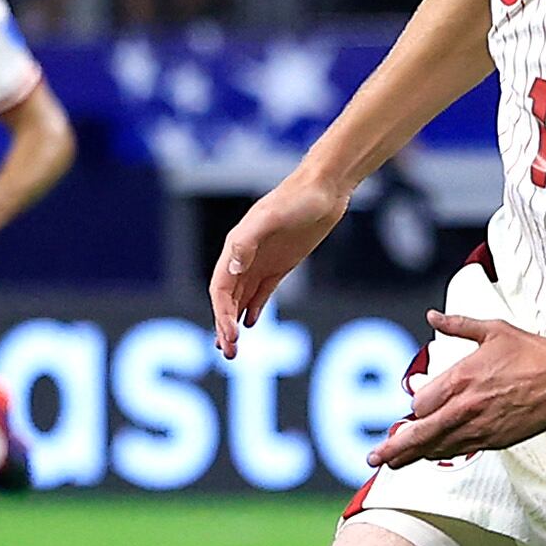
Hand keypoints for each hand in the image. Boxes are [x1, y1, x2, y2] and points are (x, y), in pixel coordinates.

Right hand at [211, 172, 349, 355]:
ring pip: (241, 299)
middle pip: (228, 299)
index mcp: (236, 246)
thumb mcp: (272, 217)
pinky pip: (262, 292)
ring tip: (234, 350)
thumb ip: (248, 241)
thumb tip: (233, 267)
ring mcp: (262, 261)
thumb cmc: (298, 198)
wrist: (325, 189)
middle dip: (224, 328)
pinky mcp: (280, 265)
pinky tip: (252, 324)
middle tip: (230, 356)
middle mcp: (244, 256)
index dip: (221, 314)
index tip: (230, 337)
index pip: (220, 289)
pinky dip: (254, 309)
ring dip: (234, 324)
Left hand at [366, 313, 545, 467]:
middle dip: (393, 448)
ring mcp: (479, 427)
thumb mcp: (491, 330)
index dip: (414, 408)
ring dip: (413, 456)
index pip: (419, 405)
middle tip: (372, 458)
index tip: (413, 409)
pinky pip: (461, 452)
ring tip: (393, 463)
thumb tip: (432, 317)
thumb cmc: (530, 352)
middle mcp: (465, 407)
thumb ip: (457, 325)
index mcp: (460, 378)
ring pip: (437, 448)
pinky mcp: (495, 440)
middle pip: (419, 434)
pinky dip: (443, 454)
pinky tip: (432, 456)